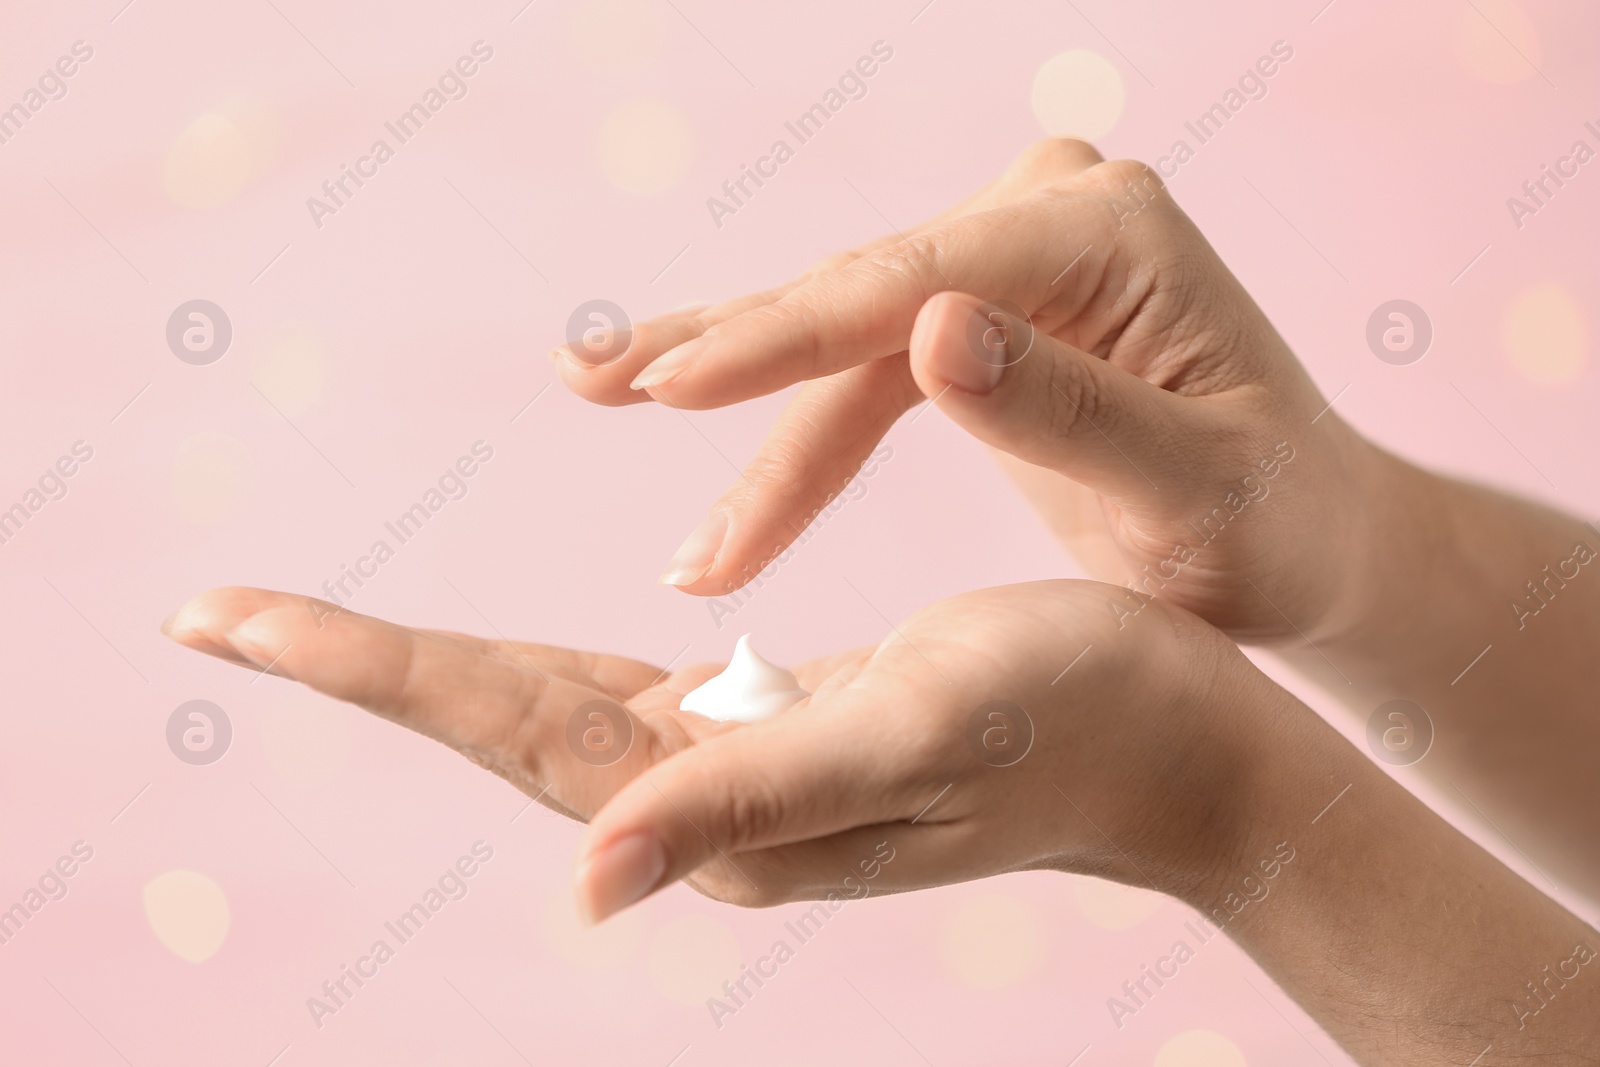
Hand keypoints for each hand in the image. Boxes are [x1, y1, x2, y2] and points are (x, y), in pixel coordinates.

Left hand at [162, 580, 1259, 922]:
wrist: (1175, 747)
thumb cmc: (1072, 717)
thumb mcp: (913, 728)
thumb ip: (745, 799)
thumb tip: (582, 886)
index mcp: (722, 806)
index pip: (504, 728)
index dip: (369, 667)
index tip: (227, 616)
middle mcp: (709, 804)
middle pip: (494, 723)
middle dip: (358, 666)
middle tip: (217, 611)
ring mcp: (739, 773)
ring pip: (545, 711)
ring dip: (428, 671)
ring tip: (315, 634)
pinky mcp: (777, 730)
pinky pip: (622, 700)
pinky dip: (534, 668)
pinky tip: (489, 660)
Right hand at [554, 138, 1391, 643]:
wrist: (1303, 539)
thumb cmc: (1273, 526)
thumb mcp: (1192, 490)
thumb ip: (1071, 410)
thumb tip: (933, 328)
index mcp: (1109, 236)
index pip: (916, 278)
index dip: (787, 336)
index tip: (674, 387)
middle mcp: (1051, 219)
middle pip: (856, 297)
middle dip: (728, 359)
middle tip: (590, 383)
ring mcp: (1008, 257)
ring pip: (839, 332)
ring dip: (731, 391)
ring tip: (596, 390)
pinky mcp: (978, 308)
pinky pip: (857, 363)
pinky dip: (784, 418)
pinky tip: (695, 417)